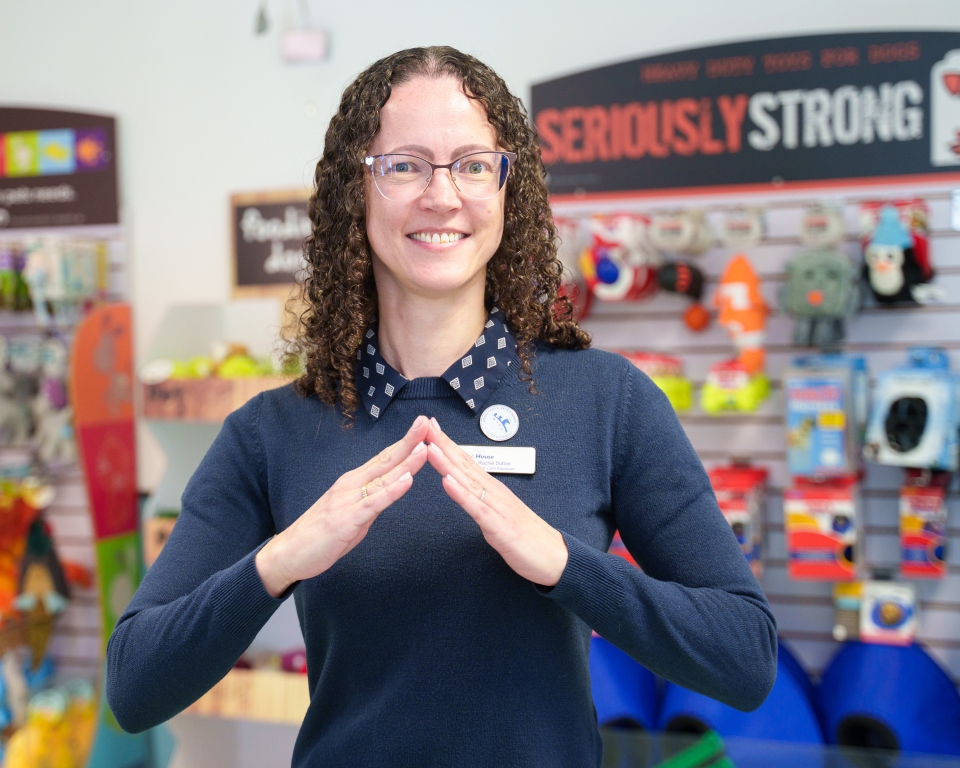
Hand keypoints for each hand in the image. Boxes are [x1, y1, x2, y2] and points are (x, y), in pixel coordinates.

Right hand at [256, 415, 430, 597]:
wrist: (289, 553)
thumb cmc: (320, 534)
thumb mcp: (353, 514)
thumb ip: (372, 501)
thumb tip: (391, 492)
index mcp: (353, 482)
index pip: (384, 458)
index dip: (404, 442)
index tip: (422, 427)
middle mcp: (350, 485)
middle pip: (385, 460)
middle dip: (408, 442)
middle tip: (426, 423)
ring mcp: (347, 500)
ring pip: (383, 478)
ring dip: (405, 462)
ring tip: (424, 447)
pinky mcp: (346, 519)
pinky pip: (373, 503)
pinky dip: (391, 491)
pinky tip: (407, 481)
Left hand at [425, 417, 567, 586]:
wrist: (555, 557)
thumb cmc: (527, 537)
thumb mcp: (499, 514)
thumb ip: (482, 501)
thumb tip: (465, 490)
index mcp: (493, 490)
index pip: (466, 462)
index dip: (447, 444)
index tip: (430, 427)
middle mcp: (495, 492)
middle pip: (464, 465)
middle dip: (443, 444)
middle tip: (425, 425)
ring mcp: (498, 508)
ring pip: (468, 481)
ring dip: (447, 463)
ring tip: (430, 447)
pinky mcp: (499, 526)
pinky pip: (477, 508)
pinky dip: (461, 494)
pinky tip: (447, 482)